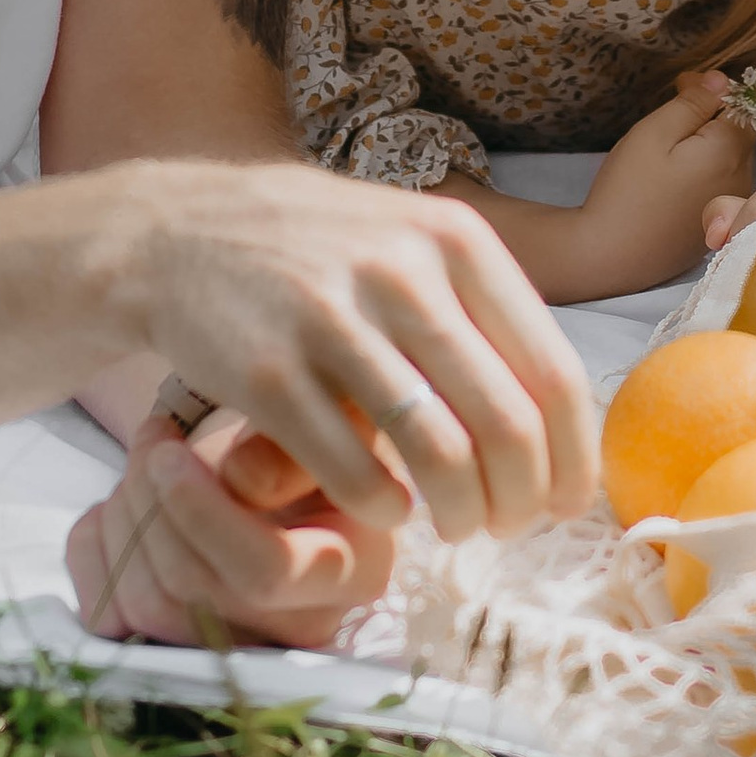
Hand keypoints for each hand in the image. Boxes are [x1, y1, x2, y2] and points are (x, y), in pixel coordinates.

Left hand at [68, 414, 392, 649]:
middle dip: (152, 505)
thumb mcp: (326, 421)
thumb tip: (242, 482)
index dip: (201, 513)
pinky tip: (120, 503)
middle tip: (153, 441)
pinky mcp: (174, 647)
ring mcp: (236, 646)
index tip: (167, 451)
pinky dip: (95, 549)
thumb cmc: (314, 436)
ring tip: (144, 462)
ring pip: (147, 606)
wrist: (284, 462)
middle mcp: (299, 629)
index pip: (267, 571)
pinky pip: (107, 617)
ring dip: (125, 520)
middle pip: (192, 589)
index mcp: (353, 570)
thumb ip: (294, 450)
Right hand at [127, 157, 594, 545]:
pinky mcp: (268, 371)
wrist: (182, 230)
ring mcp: (332, 320)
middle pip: (505, 423)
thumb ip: (481, 311)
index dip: (573, 455)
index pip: (550, 370)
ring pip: (438, 455)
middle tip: (510, 526)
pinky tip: (389, 510)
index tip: (569, 501)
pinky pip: (353, 471)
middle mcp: (402, 272)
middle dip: (522, 499)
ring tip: (457, 525)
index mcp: (455, 240)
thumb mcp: (411, 242)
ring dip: (461, 513)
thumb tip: (563, 419)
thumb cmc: (320, 250)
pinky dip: (384, 509)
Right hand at [561, 70, 755, 291]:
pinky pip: (720, 183)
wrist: (610, 254)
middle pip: (738, 132)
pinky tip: (673, 176)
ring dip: (709, 142)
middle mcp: (742, 179)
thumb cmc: (628, 188)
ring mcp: (731, 205)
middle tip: (672, 106)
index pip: (740, 104)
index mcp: (729, 153)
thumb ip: (693, 103)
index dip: (713, 89)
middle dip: (712, 114)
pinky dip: (704, 169)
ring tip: (670, 142)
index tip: (681, 84)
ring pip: (730, 157)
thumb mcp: (655, 133)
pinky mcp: (718, 223)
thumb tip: (722, 81)